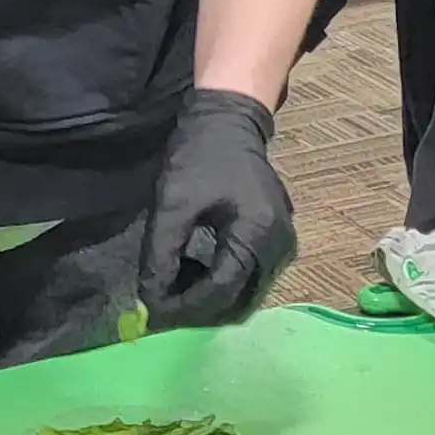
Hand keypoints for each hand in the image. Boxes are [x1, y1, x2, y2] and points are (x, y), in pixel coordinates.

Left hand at [137, 88, 295, 329]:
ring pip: (246, 294)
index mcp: (257, 233)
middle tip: (160, 301)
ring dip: (209, 297)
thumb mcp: (172, 203)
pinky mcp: (278, 241)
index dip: (185, 307)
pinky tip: (194, 268)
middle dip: (197, 307)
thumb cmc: (199, 156)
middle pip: (239, 300)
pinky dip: (222, 283)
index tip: (152, 313)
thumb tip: (150, 300)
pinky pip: (251, 278)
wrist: (228, 121)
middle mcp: (280, 246)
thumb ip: (161, 254)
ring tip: (174, 281)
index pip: (221, 290)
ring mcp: (284, 245)